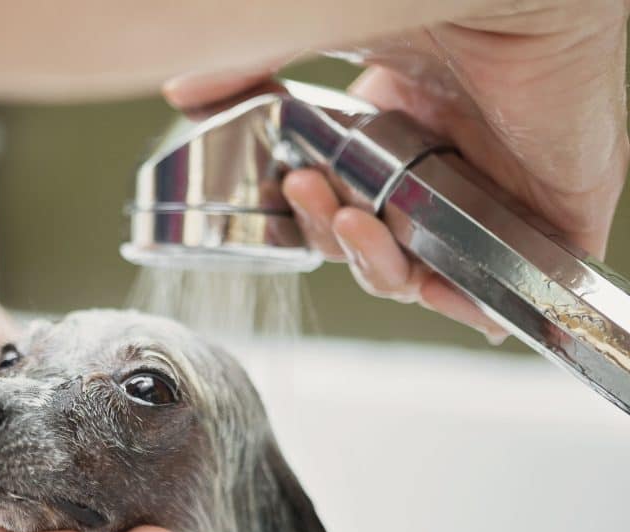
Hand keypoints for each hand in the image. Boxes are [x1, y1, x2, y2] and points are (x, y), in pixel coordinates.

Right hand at [165, 0, 628, 342]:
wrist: (520, 0)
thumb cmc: (438, 11)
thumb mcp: (324, 42)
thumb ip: (252, 68)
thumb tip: (181, 91)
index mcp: (399, 141)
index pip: (346, 211)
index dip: (313, 223)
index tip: (288, 198)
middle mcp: (443, 173)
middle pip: (375, 251)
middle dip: (332, 239)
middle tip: (310, 197)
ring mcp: (494, 200)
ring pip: (423, 278)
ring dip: (375, 266)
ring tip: (353, 221)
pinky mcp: (548, 223)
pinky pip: (500, 294)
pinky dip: (461, 305)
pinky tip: (425, 282)